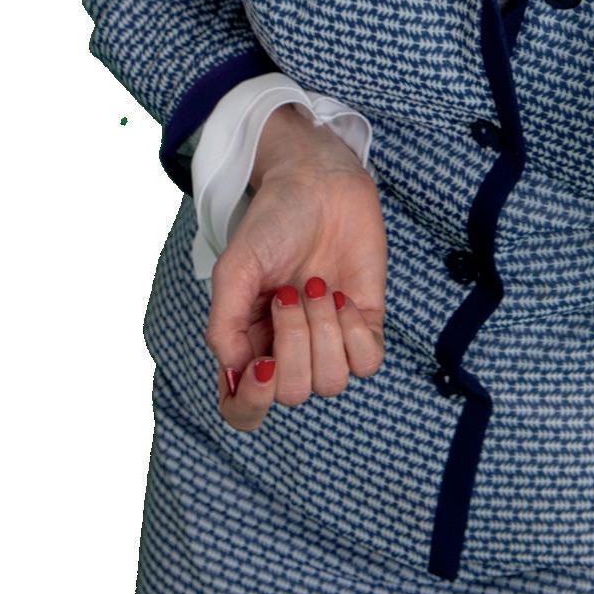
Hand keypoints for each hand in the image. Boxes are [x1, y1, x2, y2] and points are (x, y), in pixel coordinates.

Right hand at [206, 105, 386, 432]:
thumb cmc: (272, 223)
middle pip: (293, 393)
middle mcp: (287, 350)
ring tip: (317, 287)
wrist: (320, 184)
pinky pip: (368, 363)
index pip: (244, 409)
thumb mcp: (235, 269)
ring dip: (323, 331)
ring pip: (331, 382)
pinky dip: (356, 333)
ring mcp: (328, 340)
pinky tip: (343, 298)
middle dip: (293, 342)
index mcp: (248, 344)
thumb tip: (237, 373)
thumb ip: (225, 325)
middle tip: (290, 293)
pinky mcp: (365, 325)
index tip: (262, 365)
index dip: (252, 403)